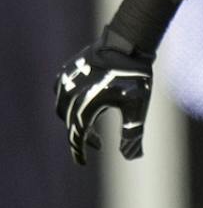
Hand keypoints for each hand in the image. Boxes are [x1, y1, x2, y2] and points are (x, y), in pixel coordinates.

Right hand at [54, 38, 153, 162]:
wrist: (127, 45)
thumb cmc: (135, 78)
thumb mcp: (137, 108)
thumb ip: (132, 134)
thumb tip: (131, 158)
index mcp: (87, 106)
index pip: (78, 136)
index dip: (79, 151)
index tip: (82, 162)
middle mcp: (71, 94)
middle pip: (71, 124)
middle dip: (82, 137)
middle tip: (98, 144)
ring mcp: (66, 81)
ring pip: (63, 109)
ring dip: (75, 121)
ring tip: (93, 126)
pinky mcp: (66, 71)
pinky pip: (60, 93)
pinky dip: (68, 104)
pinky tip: (82, 106)